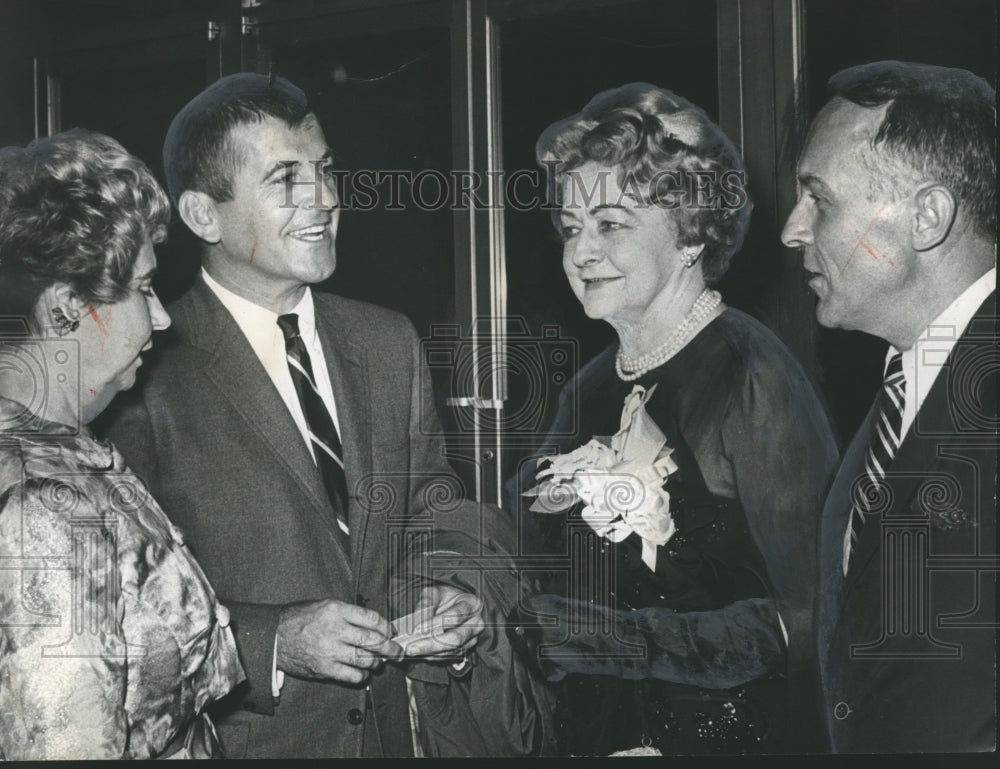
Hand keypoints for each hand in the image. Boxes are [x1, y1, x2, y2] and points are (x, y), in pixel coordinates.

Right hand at [277, 599, 402, 683]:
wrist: (274, 637)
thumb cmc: (300, 618)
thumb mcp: (325, 604)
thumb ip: (349, 613)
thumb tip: (375, 624)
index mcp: (336, 610)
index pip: (372, 619)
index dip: (386, 627)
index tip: (391, 631)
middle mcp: (335, 630)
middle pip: (373, 641)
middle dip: (390, 648)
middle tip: (397, 651)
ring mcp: (330, 651)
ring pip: (365, 659)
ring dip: (377, 662)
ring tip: (380, 662)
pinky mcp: (324, 668)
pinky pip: (351, 675)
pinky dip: (362, 675)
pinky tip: (363, 672)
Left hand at [395, 584, 483, 658]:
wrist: (454, 605)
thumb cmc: (445, 597)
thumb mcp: (435, 593)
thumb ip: (426, 605)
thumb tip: (417, 623)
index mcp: (472, 604)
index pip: (456, 615)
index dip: (437, 622)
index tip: (418, 629)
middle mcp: (476, 623)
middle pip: (456, 638)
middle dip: (432, 645)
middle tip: (412, 648)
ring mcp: (473, 638)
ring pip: (452, 650)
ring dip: (430, 653)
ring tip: (412, 651)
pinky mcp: (466, 649)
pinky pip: (450, 657)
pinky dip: (434, 656)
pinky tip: (420, 653)